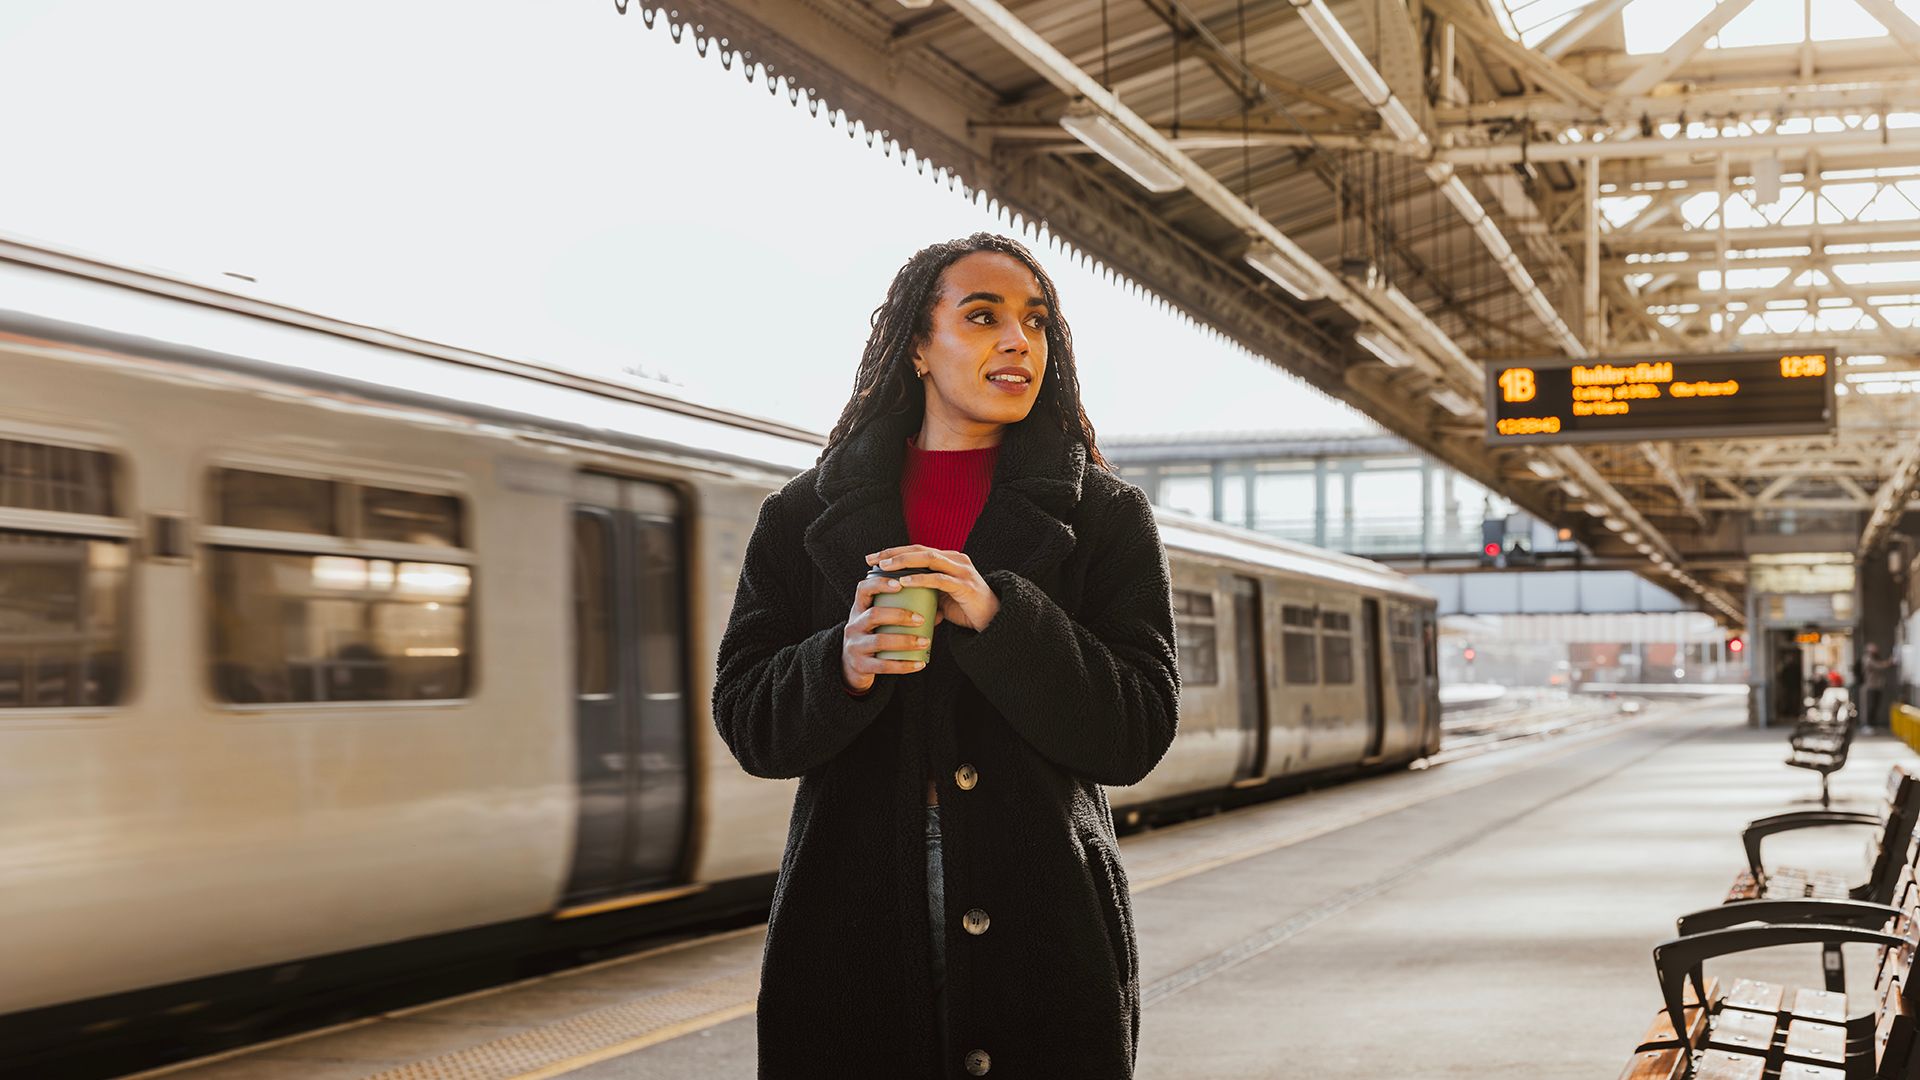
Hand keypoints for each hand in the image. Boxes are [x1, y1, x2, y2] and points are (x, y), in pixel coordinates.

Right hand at [841, 570, 938, 692]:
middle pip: (874, 615)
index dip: (879, 584)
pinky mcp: (860, 665)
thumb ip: (903, 614)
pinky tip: (920, 663)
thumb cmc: (873, 638)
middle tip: (921, 619)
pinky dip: (904, 665)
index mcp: (859, 610)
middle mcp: (853, 626)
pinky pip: (883, 666)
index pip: (863, 589)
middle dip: (899, 615)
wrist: (852, 668)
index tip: (900, 584)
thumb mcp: (880, 624)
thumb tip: (938, 611)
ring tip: (925, 641)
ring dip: (905, 641)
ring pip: (879, 641)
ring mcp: (855, 646)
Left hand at [863, 546, 999, 632]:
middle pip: (920, 550)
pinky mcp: (964, 585)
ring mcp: (961, 570)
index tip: (873, 557)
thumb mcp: (942, 597)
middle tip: (872, 559)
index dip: (894, 551)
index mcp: (948, 559)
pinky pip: (939, 579)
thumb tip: (902, 599)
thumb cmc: (966, 609)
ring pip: (929, 558)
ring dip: (904, 561)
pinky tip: (905, 581)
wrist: (993, 621)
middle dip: (894, 553)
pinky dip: (920, 579)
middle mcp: (955, 559)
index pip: (917, 549)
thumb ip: (926, 592)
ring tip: (885, 567)